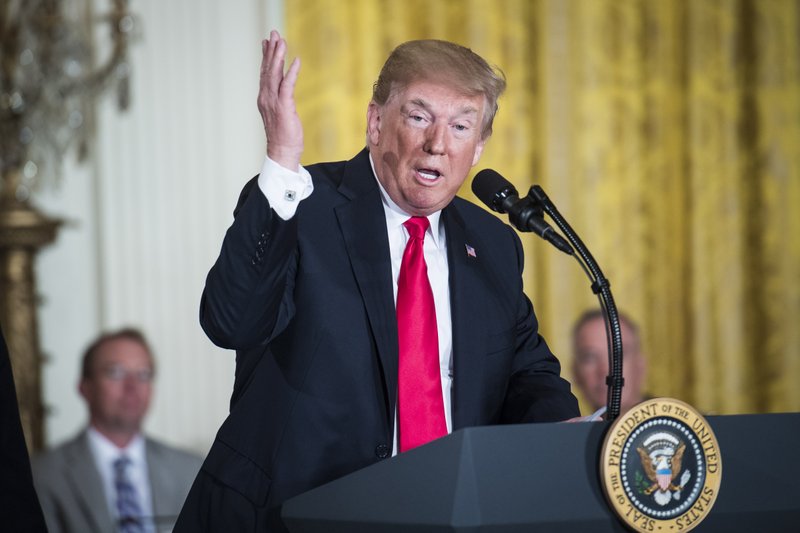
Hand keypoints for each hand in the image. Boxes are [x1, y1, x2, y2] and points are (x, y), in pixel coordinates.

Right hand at [258, 30, 302, 170]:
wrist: (282, 151)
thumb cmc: (283, 135)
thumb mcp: (280, 113)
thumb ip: (279, 99)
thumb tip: (283, 89)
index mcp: (264, 98)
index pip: (265, 73)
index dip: (266, 56)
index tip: (267, 41)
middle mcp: (266, 97)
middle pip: (268, 69)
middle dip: (271, 50)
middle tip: (273, 34)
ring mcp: (273, 102)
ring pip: (274, 74)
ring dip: (278, 56)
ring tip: (281, 41)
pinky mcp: (284, 107)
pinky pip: (287, 86)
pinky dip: (291, 72)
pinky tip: (296, 61)